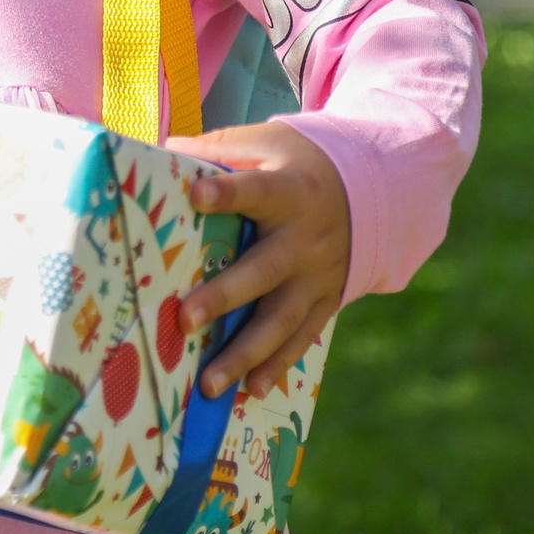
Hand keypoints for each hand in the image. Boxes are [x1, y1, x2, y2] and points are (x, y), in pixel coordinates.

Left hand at [163, 119, 350, 398]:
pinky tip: (251, 390)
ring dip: (245, 353)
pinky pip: (301, 338)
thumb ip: (218, 149)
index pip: (257, 190)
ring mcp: (318, 276)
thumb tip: (163, 154)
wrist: (370, 190)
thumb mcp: (267, 144)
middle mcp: (305, 239)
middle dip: (225, 296)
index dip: (228, 192)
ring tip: (208, 383)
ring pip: (282, 319)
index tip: (195, 194)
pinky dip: (278, 365)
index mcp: (290, 191)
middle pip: (265, 270)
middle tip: (185, 318)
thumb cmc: (296, 165)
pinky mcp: (326, 301)